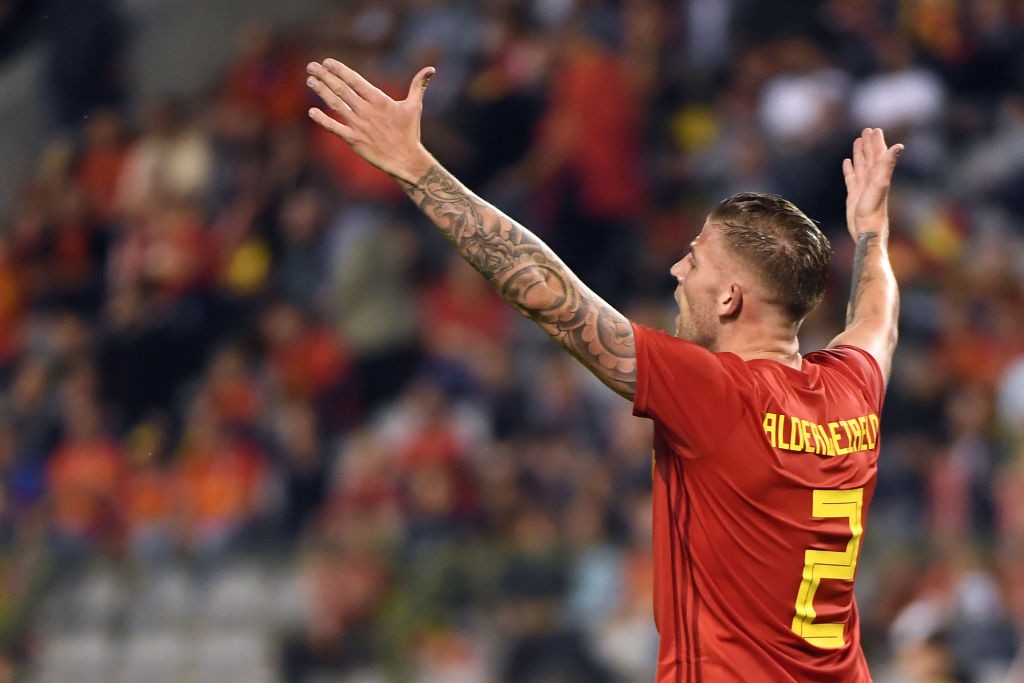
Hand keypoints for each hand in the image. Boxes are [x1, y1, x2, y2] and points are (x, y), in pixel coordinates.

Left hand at [306, 59, 435, 183]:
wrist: (406, 160)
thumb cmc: (410, 132)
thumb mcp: (415, 106)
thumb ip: (418, 86)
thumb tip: (431, 69)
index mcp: (379, 99)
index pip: (354, 80)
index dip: (339, 70)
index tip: (327, 62)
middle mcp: (366, 110)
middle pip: (341, 89)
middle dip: (325, 76)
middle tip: (311, 66)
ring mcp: (358, 125)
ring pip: (335, 104)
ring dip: (321, 91)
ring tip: (310, 80)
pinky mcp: (353, 140)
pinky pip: (334, 128)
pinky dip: (322, 120)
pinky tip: (312, 111)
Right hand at [842, 128, 902, 240]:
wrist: (866, 230)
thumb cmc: (874, 209)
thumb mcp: (880, 183)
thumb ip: (888, 164)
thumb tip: (899, 145)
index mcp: (879, 174)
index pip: (878, 153)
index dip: (877, 141)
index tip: (874, 130)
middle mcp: (872, 178)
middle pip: (870, 157)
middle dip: (868, 144)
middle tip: (866, 130)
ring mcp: (862, 186)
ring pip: (861, 165)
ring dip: (859, 153)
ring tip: (857, 141)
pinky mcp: (854, 194)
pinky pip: (851, 177)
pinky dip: (849, 169)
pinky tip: (847, 162)